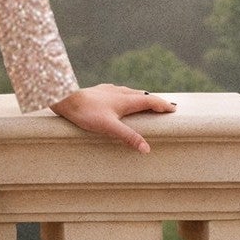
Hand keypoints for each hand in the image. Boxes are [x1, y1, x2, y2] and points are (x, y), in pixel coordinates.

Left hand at [49, 83, 176, 154]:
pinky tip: (119, 95)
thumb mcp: (109, 128)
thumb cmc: (87, 113)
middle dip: (154, 101)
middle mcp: (120, 92)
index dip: (163, 106)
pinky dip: (126, 94)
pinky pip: (117, 91)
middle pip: (143, 95)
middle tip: (164, 106)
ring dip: (141, 97)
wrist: (65, 98)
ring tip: (145, 101)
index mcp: (126, 100)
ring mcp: (109, 90)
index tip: (173, 110)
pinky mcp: (99, 90)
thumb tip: (146, 149)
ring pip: (130, 92)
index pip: (150, 101)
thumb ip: (128, 137)